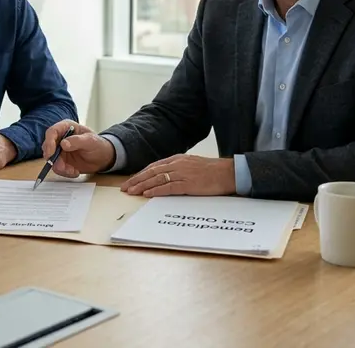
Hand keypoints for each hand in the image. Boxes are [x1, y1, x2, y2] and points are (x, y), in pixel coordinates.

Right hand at [40, 120, 115, 176]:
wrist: (102, 157)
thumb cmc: (98, 144)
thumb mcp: (90, 141)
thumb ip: (77, 141)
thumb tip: (63, 144)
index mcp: (66, 127)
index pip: (52, 132)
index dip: (49, 142)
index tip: (51, 153)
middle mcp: (60, 138)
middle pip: (47, 147)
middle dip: (53, 158)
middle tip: (62, 167)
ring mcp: (59, 150)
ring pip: (51, 159)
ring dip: (60, 167)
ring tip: (73, 171)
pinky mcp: (61, 161)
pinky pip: (57, 168)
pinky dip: (65, 172)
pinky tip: (75, 172)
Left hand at [120, 155, 235, 196]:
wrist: (229, 173)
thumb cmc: (213, 171)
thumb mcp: (192, 165)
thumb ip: (179, 169)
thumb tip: (166, 176)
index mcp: (178, 159)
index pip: (154, 166)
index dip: (141, 174)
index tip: (131, 180)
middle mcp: (178, 164)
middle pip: (152, 172)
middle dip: (137, 180)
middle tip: (125, 187)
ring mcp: (183, 174)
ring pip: (157, 179)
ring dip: (142, 186)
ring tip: (131, 192)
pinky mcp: (189, 184)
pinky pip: (168, 188)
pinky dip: (156, 191)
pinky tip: (147, 194)